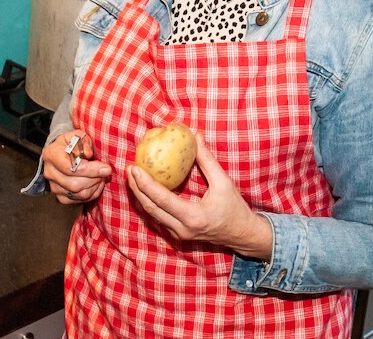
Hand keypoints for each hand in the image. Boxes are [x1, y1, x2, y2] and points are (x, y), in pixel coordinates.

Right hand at [42, 130, 111, 204]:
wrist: (61, 153)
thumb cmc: (71, 143)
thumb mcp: (78, 136)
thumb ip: (84, 142)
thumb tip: (88, 155)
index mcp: (51, 155)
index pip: (70, 168)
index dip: (90, 170)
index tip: (106, 168)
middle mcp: (50, 173)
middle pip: (74, 184)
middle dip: (95, 179)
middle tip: (105, 172)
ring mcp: (54, 187)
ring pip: (78, 194)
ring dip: (95, 186)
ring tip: (101, 176)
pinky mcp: (61, 196)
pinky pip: (79, 200)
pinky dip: (92, 193)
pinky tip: (97, 184)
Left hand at [126, 134, 272, 259]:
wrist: (242, 234)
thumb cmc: (235, 208)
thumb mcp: (224, 183)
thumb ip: (207, 160)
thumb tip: (196, 137)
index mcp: (193, 217)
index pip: (162, 199)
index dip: (146, 183)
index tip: (135, 167)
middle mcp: (182, 229)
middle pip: (150, 208)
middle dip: (137, 188)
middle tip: (130, 169)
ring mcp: (179, 235)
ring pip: (151, 215)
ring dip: (140, 196)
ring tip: (133, 178)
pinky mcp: (178, 235)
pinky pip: (158, 218)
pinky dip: (150, 203)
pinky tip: (145, 190)